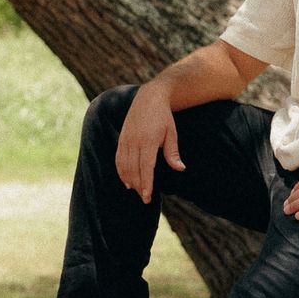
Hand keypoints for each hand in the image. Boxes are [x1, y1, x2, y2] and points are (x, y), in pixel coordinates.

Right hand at [114, 82, 184, 203]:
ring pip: (124, 166)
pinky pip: (118, 159)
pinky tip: (126, 180)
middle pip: (133, 170)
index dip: (146, 184)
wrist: (148, 98)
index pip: (145, 167)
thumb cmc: (163, 117)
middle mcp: (134, 141)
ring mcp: (125, 140)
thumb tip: (180, 168)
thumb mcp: (171, 133)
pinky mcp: (121, 139)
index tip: (147, 197)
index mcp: (148, 140)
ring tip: (136, 190)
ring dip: (129, 180)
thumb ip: (173, 153)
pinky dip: (121, 171)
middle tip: (145, 199)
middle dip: (138, 186)